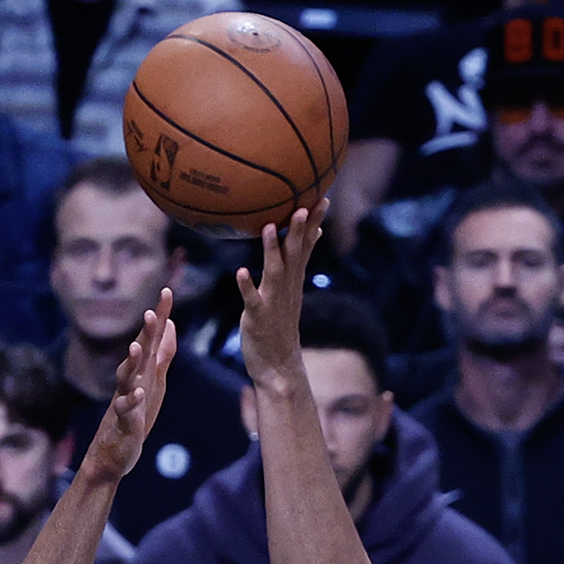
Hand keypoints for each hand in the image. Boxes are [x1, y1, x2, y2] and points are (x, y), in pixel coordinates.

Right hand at [76, 290, 176, 482]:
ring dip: (131, 362)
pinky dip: (131, 400)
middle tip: (150, 313)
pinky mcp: (123, 423)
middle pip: (139, 353)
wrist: (113, 452)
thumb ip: (162, 353)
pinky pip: (126, 409)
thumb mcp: (154, 380)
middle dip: (144, 333)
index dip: (160, 316)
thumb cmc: (135, 414)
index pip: (151, 339)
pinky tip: (138, 392)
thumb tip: (169, 323)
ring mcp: (125, 401)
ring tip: (136, 346)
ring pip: (126, 378)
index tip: (167, 291)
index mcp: (142, 371)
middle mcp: (132, 381)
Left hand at [235, 204, 325, 386]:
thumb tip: (312, 234)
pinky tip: (241, 273)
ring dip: (273, 251)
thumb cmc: (279, 326)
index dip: (314, 222)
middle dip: (300, 229)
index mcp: (293, 281)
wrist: (279, 367)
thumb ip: (297, 261)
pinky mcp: (258, 320)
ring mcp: (273, 304)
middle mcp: (287, 289)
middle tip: (305, 204)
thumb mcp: (291, 291)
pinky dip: (247, 288)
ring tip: (271, 228)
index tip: (322, 196)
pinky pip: (252, 302)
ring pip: (275, 273)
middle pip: (295, 255)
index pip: (306, 246)